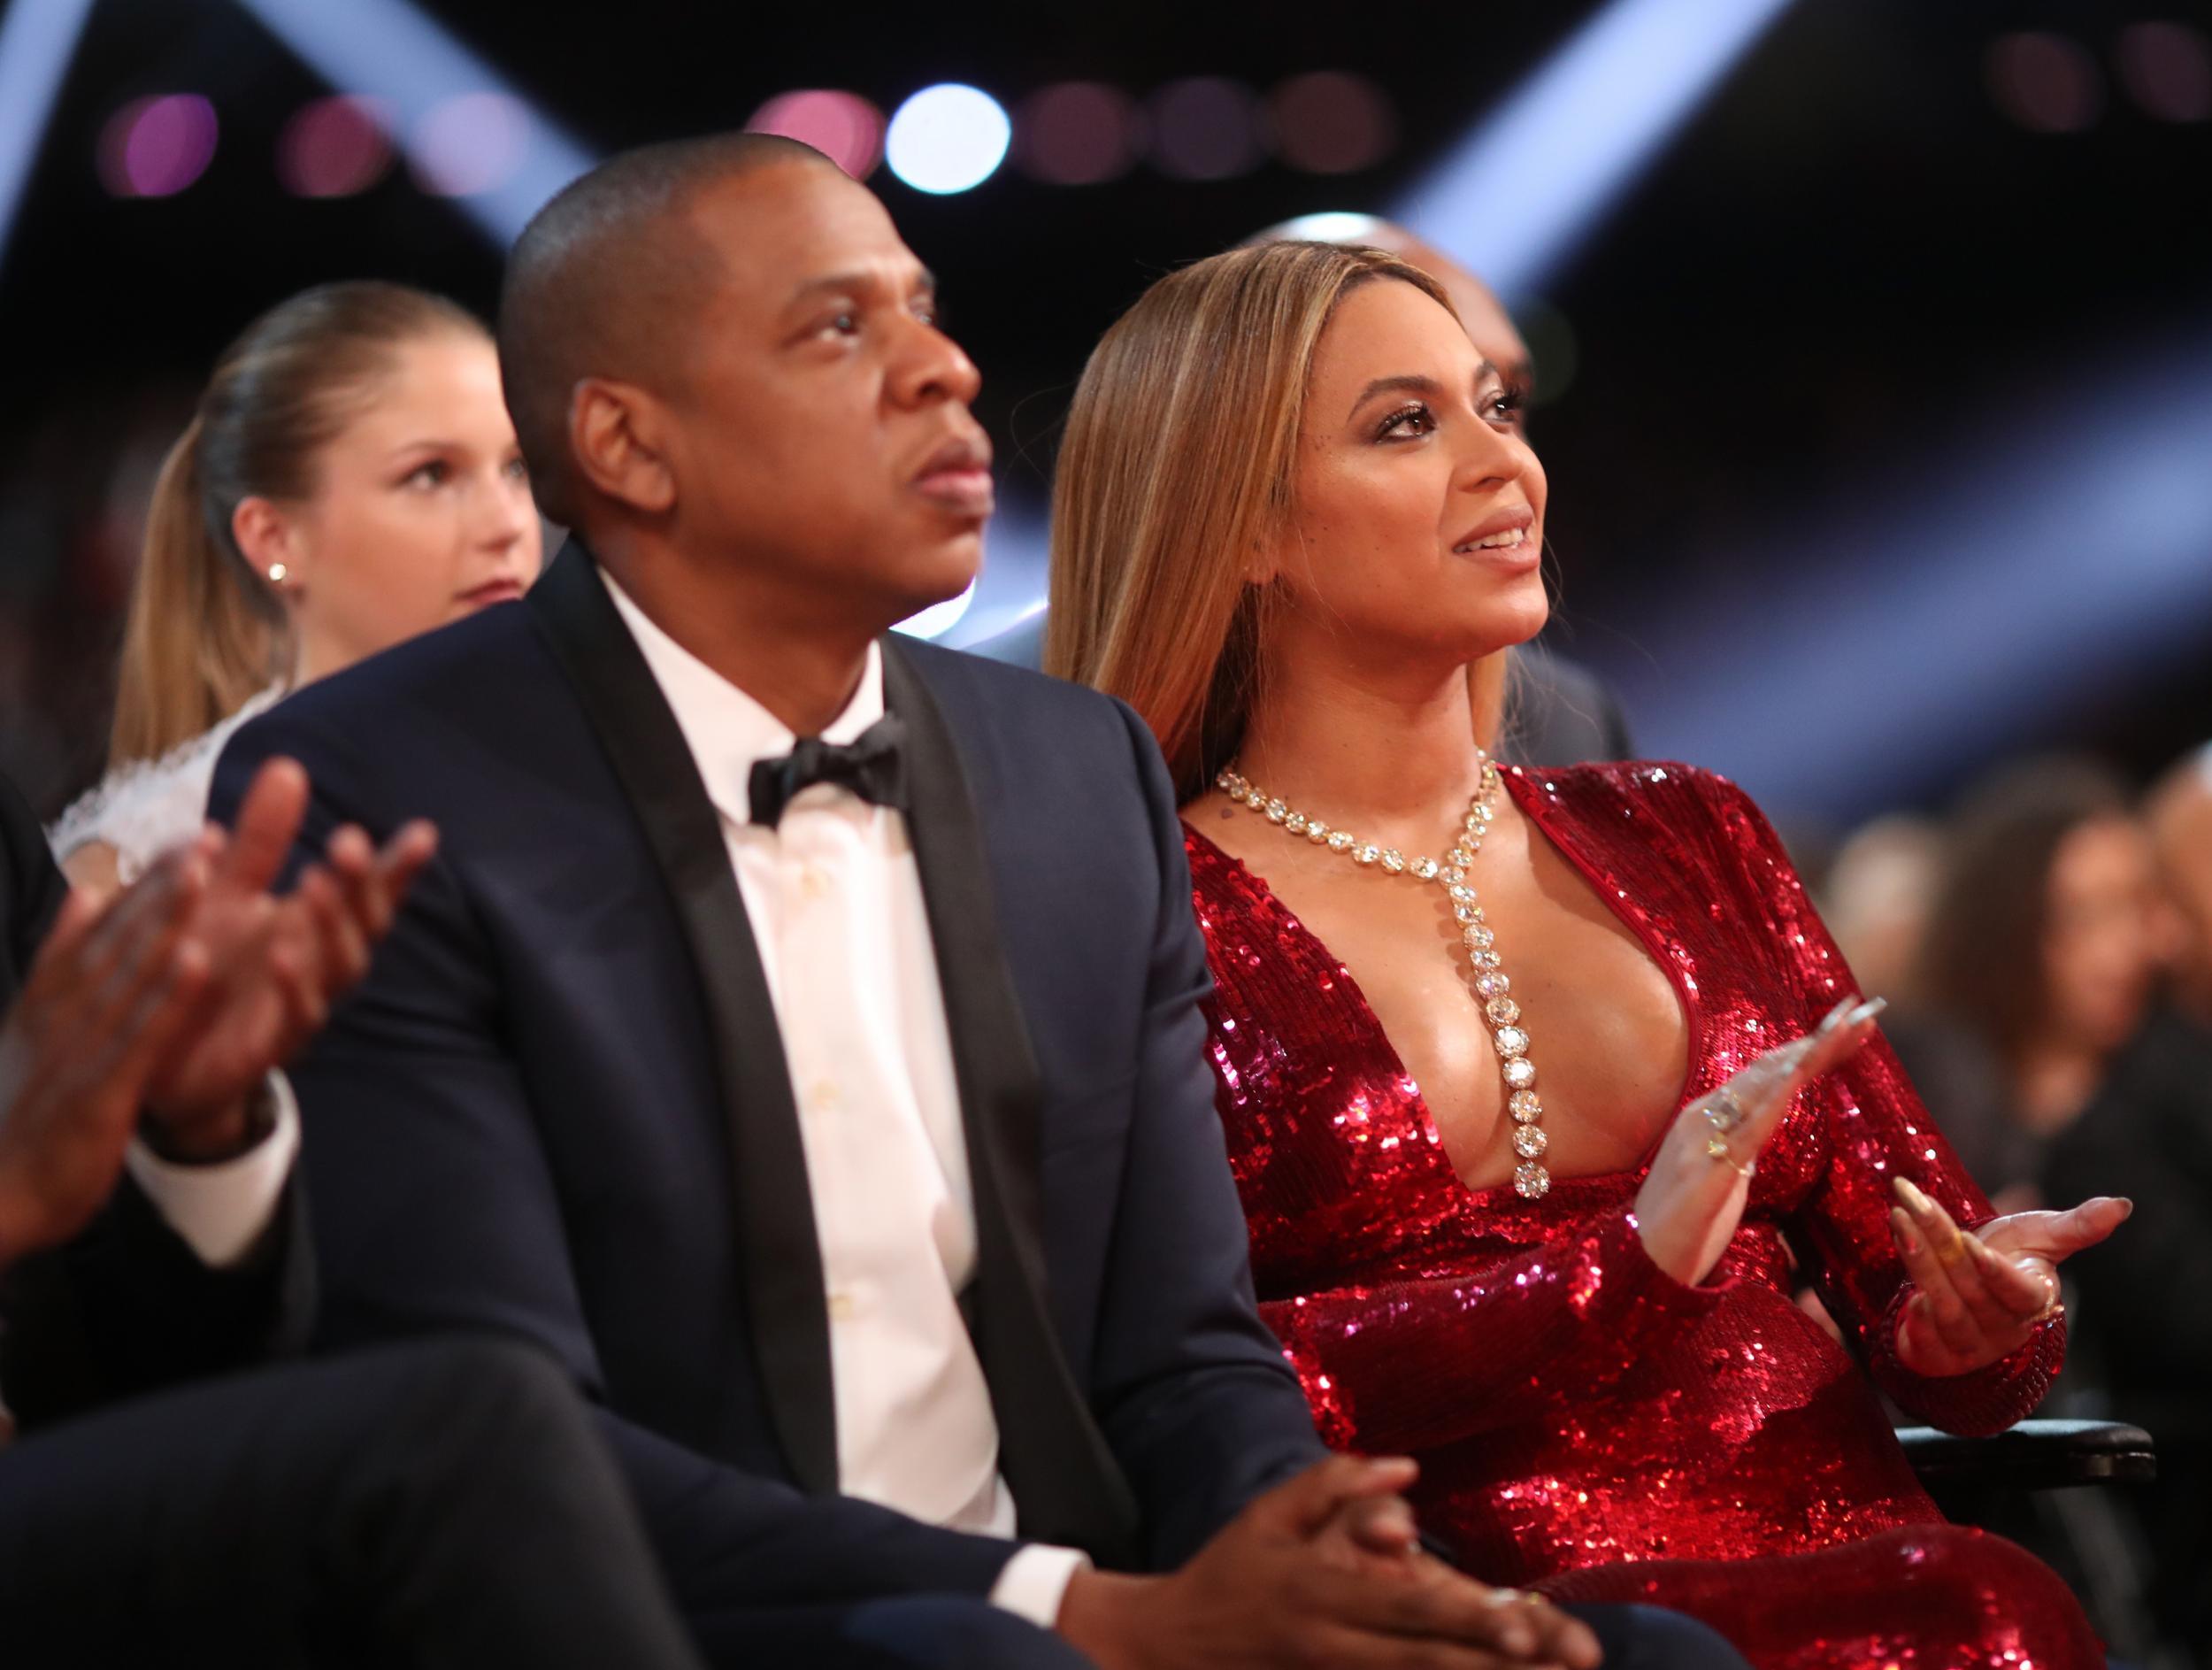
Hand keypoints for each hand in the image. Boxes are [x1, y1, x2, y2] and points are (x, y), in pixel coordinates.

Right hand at [0, 848, 213, 1268]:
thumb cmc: (22, 1115)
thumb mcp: (37, 1028)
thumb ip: (63, 962)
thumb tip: (87, 894)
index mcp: (52, 1002)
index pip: (101, 931)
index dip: (146, 883)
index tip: (189, 838)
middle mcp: (63, 1017)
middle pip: (117, 940)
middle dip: (163, 886)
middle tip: (207, 835)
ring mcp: (79, 1051)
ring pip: (129, 975)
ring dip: (165, 921)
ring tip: (203, 873)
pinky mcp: (98, 1092)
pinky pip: (139, 1038)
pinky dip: (166, 999)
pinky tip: (197, 963)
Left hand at [138, 758, 435, 1159]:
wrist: (163, 1055)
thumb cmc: (203, 966)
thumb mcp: (224, 891)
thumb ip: (259, 839)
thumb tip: (289, 767)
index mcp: (313, 923)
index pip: (368, 891)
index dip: (397, 866)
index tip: (423, 833)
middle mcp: (320, 962)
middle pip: (364, 924)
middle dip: (364, 886)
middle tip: (351, 843)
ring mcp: (303, 1003)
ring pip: (339, 967)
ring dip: (332, 926)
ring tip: (317, 884)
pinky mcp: (272, 1043)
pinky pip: (295, 1015)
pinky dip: (293, 983)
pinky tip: (281, 950)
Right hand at [1055, 1455, 1599, 1669]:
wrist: (1164, 1649)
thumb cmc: (1228, 1571)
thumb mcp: (1269, 1514)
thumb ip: (1335, 1486)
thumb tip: (1407, 1469)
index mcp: (1321, 1592)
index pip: (1408, 1606)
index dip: (1470, 1616)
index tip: (1527, 1621)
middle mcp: (1334, 1646)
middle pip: (1430, 1659)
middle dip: (1502, 1663)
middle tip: (1568, 1660)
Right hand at [1635, 996, 1885, 1284]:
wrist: (1639, 1265)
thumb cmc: (1681, 1227)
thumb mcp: (1718, 1178)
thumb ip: (1735, 1151)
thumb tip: (1757, 1138)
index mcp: (1707, 1116)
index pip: (1768, 1072)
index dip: (1811, 1047)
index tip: (1851, 1026)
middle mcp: (1703, 1115)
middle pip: (1772, 1067)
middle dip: (1821, 1038)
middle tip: (1866, 1010)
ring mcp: (1701, 1139)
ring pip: (1765, 1084)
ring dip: (1810, 1053)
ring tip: (1847, 1027)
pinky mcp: (1708, 1170)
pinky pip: (1750, 1126)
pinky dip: (1778, 1095)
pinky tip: (1803, 1073)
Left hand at [1889, 1180, 2130, 1376]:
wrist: (1969, 1293)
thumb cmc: (2010, 1259)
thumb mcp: (2040, 1238)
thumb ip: (2077, 1226)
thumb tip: (2121, 1204)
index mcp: (2032, 1300)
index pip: (2018, 1292)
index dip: (1995, 1271)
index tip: (1970, 1241)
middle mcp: (2003, 1328)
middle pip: (1970, 1287)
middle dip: (1939, 1242)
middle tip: (1911, 1202)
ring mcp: (1970, 1344)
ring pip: (1945, 1306)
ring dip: (1918, 1264)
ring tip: (1899, 1221)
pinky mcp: (1938, 1355)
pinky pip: (1925, 1339)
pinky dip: (1914, 1317)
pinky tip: (1903, 1292)